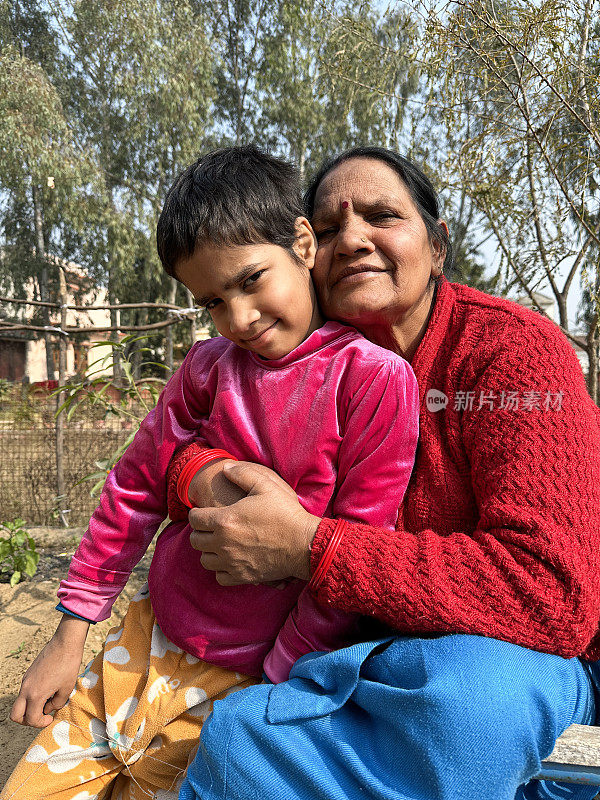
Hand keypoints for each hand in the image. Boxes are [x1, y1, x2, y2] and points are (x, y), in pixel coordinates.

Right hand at [10, 615, 88, 727]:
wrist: (65, 642)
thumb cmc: (68, 665)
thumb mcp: (67, 689)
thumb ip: (56, 704)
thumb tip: (48, 708)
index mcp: (35, 694)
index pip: (31, 719)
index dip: (41, 723)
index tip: (50, 718)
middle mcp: (26, 688)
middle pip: (15, 715)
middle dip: (27, 720)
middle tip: (42, 715)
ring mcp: (25, 680)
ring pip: (20, 702)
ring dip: (31, 707)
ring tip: (49, 699)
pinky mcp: (28, 674)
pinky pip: (25, 691)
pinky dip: (32, 697)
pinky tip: (48, 689)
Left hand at [188, 462, 319, 585]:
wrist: (303, 543)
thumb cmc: (285, 513)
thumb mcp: (266, 485)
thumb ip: (243, 474)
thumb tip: (225, 468)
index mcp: (225, 520)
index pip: (194, 519)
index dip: (196, 513)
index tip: (203, 512)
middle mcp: (223, 543)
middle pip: (195, 540)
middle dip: (200, 532)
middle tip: (210, 527)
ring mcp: (232, 562)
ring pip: (204, 560)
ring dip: (208, 551)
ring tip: (218, 544)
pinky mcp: (242, 576)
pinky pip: (219, 577)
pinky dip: (220, 569)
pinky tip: (229, 560)